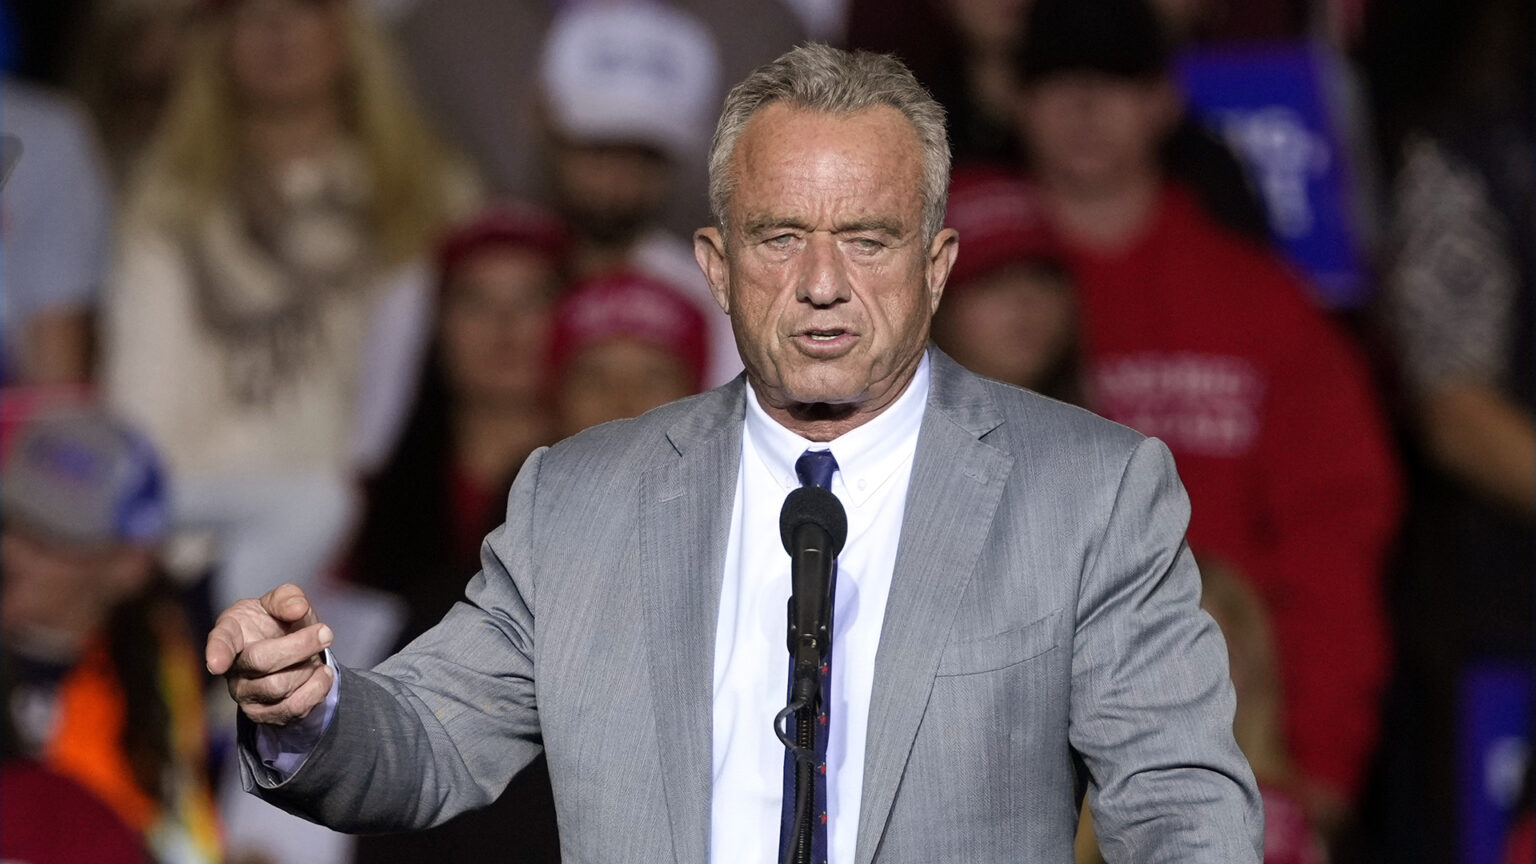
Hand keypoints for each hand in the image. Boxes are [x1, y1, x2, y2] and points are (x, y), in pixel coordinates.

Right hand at [206, 583, 334, 725]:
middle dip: (301, 646)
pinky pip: (293, 709)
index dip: (217, 652)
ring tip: (315, 657)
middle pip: (262, 662)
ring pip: (280, 687)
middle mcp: (232, 668)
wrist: (292, 653)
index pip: (221, 642)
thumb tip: (297, 608)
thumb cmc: (278, 623)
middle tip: (326, 633)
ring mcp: (245, 695)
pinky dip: (317, 689)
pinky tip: (322, 674)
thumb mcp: (282, 602)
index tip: (217, 664)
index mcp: (230, 632)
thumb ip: (288, 598)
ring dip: (308, 668)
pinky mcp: (263, 715)